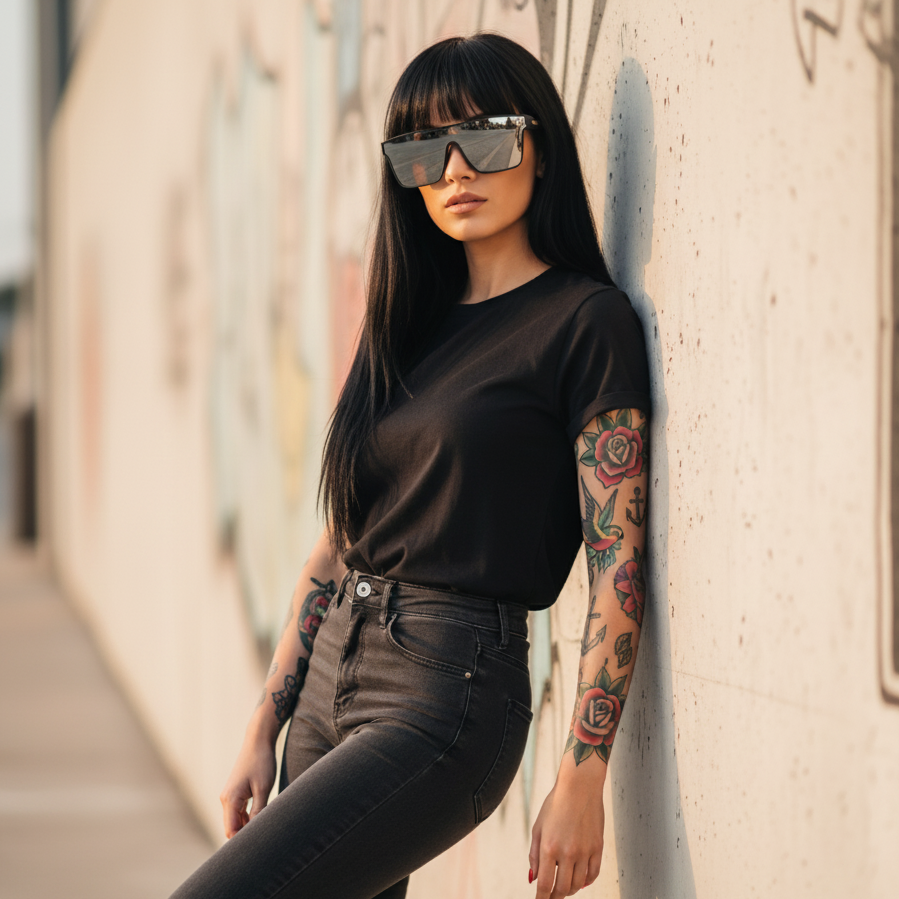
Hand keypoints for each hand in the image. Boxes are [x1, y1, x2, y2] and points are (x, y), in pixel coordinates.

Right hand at [219, 736, 276, 837]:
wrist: (258, 741)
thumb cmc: (262, 762)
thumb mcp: (263, 788)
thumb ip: (258, 811)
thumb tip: (256, 832)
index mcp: (230, 800)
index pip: (231, 831)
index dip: (242, 842)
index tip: (259, 847)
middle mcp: (226, 799)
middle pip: (232, 828)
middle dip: (244, 836)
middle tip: (263, 842)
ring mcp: (230, 796)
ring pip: (236, 821)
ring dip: (247, 827)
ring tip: (265, 832)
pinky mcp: (236, 793)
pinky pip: (239, 812)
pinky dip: (248, 818)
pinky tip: (261, 820)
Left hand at [529, 778, 604, 896]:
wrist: (579, 787)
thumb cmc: (556, 804)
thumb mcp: (538, 827)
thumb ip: (535, 855)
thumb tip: (533, 878)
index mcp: (550, 847)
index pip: (545, 885)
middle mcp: (568, 853)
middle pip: (563, 889)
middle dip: (555, 896)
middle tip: (552, 895)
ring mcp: (585, 851)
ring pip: (578, 885)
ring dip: (570, 889)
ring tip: (564, 886)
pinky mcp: (598, 848)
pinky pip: (593, 874)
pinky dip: (585, 882)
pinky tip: (579, 880)